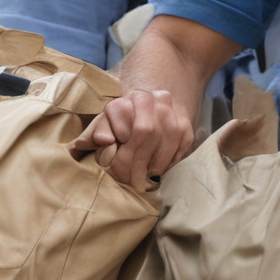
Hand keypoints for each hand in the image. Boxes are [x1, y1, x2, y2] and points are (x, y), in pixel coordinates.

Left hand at [71, 88, 196, 189]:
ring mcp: (170, 110)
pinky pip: (179, 149)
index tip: (113, 169)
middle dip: (135, 162)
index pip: (122, 126)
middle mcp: (149, 98)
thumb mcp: (102, 130)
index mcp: (124, 99)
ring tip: (141, 180)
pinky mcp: (185, 125)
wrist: (146, 113)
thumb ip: (94, 135)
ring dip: (152, 167)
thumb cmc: (118, 127)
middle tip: (128, 181)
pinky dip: (167, 165)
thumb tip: (96, 142)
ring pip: (165, 142)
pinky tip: (155, 171)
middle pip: (145, 132)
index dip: (118, 151)